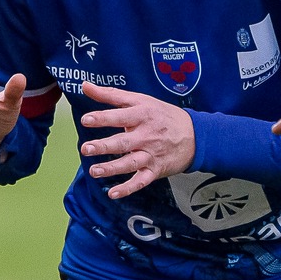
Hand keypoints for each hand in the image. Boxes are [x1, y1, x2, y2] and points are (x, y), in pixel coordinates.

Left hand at [77, 82, 193, 198]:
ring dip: (112, 169)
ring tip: (94, 171)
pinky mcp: (155, 170)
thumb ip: (111, 94)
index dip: (102, 118)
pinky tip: (113, 193)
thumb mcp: (140, 100)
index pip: (120, 116)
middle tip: (86, 149)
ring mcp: (151, 154)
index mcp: (142, 115)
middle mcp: (146, 135)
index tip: (86, 120)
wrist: (195, 135)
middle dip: (104, 146)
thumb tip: (86, 86)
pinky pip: (140, 181)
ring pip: (130, 163)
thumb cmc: (163, 115)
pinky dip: (128, 188)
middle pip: (123, 142)